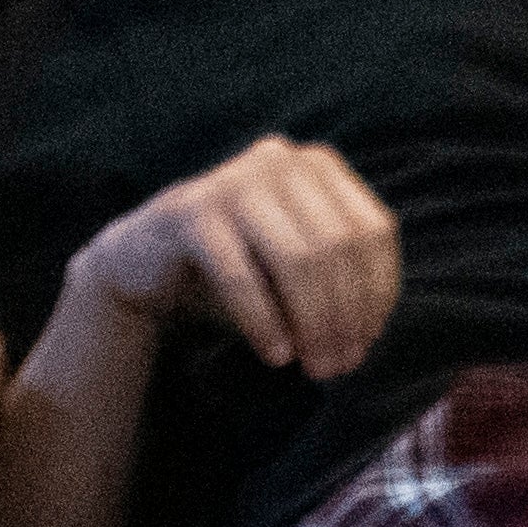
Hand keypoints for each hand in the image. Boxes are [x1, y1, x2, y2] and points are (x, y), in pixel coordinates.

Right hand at [68, 135, 399, 379]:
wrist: (149, 264)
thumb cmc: (240, 270)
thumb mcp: (300, 271)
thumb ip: (339, 284)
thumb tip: (368, 333)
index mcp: (318, 166)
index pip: (373, 229)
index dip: (378, 290)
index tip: (369, 338)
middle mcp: (280, 159)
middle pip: (337, 247)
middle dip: (345, 315)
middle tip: (340, 366)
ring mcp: (233, 180)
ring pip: (297, 259)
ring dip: (312, 323)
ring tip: (313, 367)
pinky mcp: (190, 211)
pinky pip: (241, 276)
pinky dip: (264, 322)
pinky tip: (276, 356)